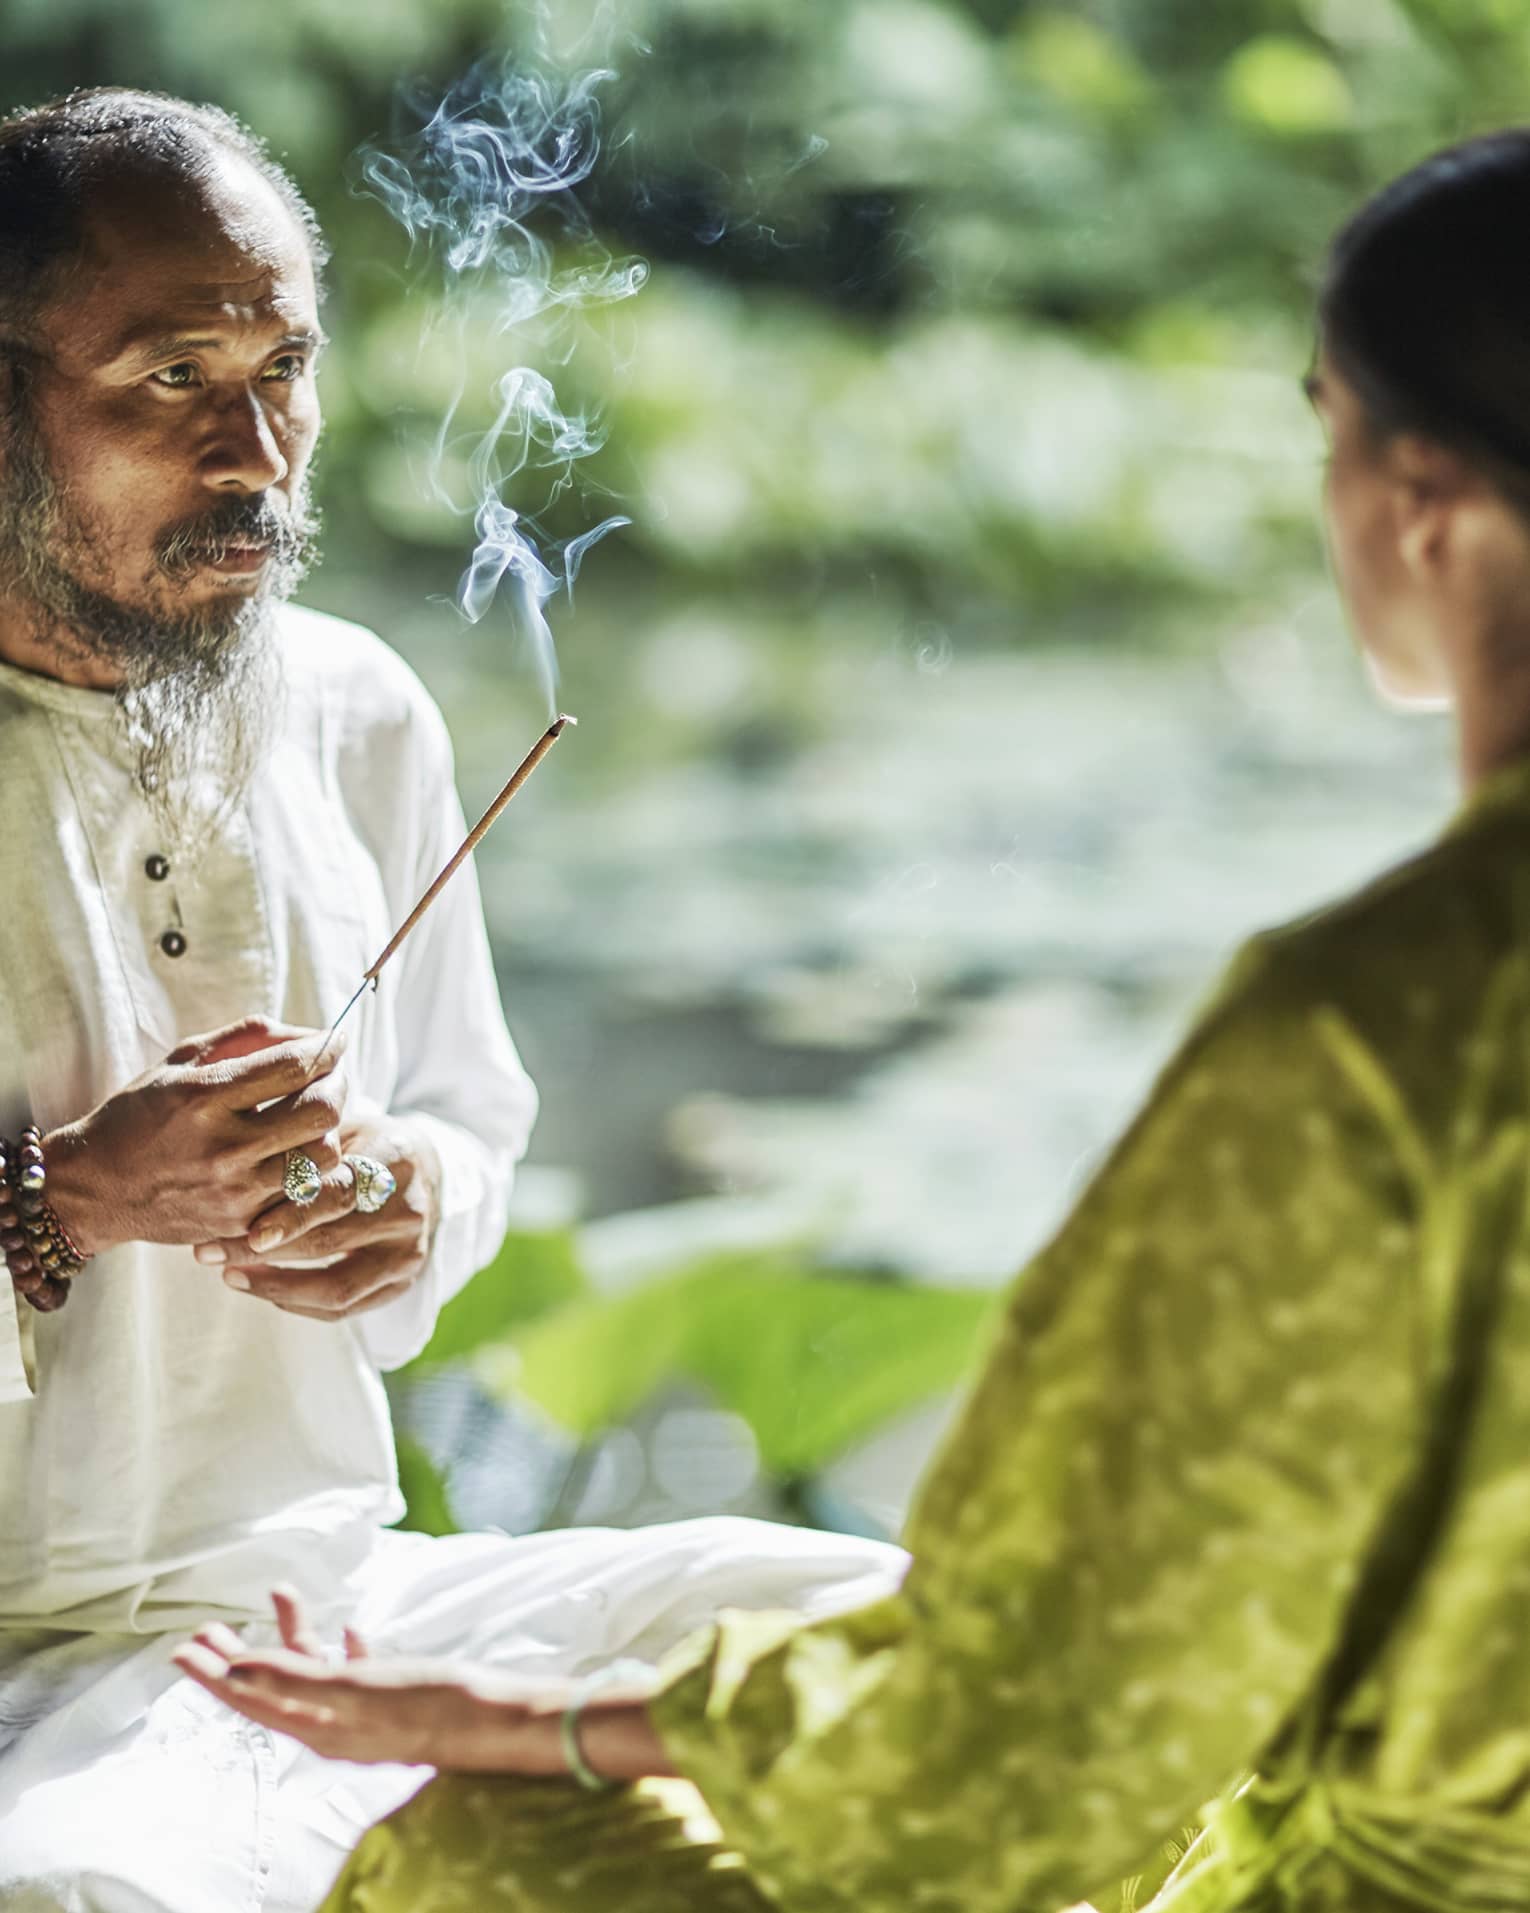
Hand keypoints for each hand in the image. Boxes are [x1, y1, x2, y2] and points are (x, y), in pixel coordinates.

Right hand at [44, 1018, 346, 1256]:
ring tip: (316, 1118)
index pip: (294, 1066)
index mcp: (205, 1097)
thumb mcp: (181, 1062)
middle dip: (340, 1085)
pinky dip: (316, 1172)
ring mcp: (234, 1191)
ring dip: (330, 1131)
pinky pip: (306, 1198)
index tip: (337, 1040)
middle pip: (321, 1112)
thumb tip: (308, 1034)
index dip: (328, 1048)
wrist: (95, 1188)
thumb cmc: (140, 1114)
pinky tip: (304, 1153)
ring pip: (323, 1158)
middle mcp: (223, 1146)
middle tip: (334, 1077)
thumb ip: (245, 1038)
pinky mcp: (240, 1224)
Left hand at [173, 1587, 571, 1770]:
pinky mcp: (391, 1699)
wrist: (495, 1718)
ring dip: (292, 1636)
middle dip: (237, 1656)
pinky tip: (348, 1628)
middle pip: (271, 1687)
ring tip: (280, 1594)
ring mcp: (363, 1713)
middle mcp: (334, 1724)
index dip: (212, 1675)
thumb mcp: (356, 1688)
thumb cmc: (429, 1701)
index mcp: (319, 1726)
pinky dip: (339, 1649)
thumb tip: (236, 1668)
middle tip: (206, 1626)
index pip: (250, 1699)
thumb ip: (295, 1678)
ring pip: (312, 1673)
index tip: (180, 1650)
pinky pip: (351, 1674)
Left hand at [191, 1115, 440, 1320]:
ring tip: (229, 1274)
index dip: (290, 1214)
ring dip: (275, 1285)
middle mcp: (409, 1210)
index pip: (337, 1192)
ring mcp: (409, 1252)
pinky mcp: (403, 1283)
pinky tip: (261, 1286)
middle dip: (261, 1251)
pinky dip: (297, 1303)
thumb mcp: (343, 1128)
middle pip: (330, 1241)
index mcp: (395, 1159)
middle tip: (209, 1251)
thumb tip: (232, 1165)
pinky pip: (344, 1308)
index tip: (243, 1228)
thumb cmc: (366, 1145)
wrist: (427, 1172)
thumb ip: (302, 1146)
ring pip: (336, 1286)